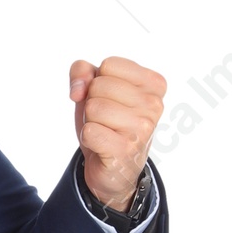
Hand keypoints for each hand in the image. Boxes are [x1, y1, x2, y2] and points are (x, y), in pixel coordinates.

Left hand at [69, 57, 165, 210]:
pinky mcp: (126, 150)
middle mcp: (154, 104)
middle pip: (99, 85)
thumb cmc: (107, 122)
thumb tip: (78, 90)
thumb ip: (82, 71)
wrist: (113, 168)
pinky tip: (102, 145)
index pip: (109, 65)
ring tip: (105, 131)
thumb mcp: (95, 88)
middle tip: (106, 120)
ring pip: (93, 107)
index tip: (110, 99)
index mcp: (153, 84)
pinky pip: (89, 131)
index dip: (98, 82)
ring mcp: (142, 128)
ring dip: (90, 121)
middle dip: (93, 102)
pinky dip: (88, 138)